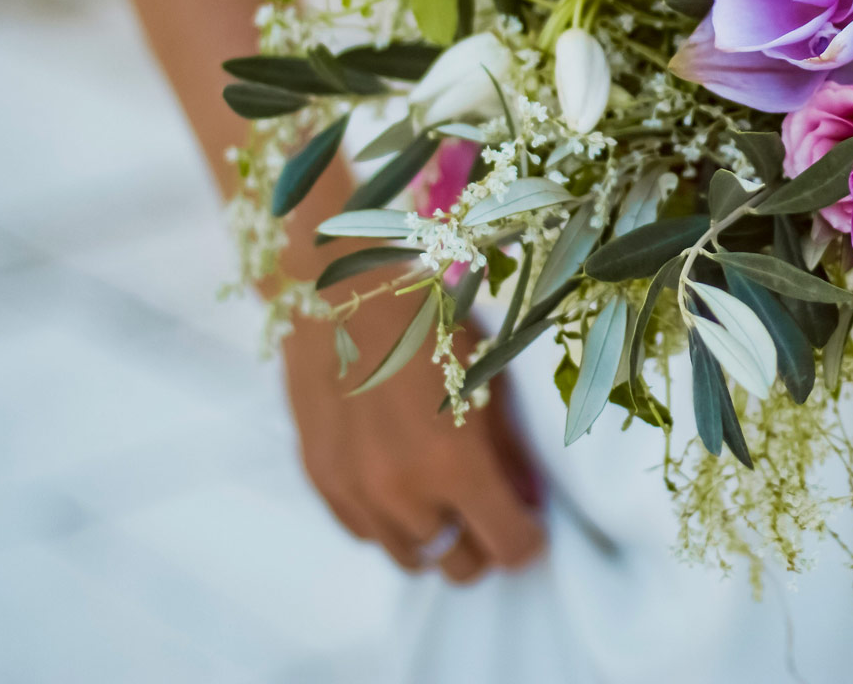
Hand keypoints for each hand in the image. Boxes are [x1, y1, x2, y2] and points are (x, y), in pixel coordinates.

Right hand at [282, 253, 545, 582]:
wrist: (339, 286)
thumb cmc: (428, 317)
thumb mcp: (486, 378)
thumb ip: (508, 450)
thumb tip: (526, 498)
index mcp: (454, 463)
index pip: (508, 547)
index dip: (527, 539)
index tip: (531, 522)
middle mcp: (402, 491)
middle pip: (459, 567)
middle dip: (484, 543)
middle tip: (491, 507)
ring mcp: (354, 490)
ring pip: (411, 558)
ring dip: (436, 536)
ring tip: (445, 492)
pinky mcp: (321, 479)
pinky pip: (365, 532)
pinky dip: (389, 520)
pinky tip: (400, 477)